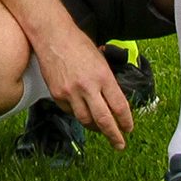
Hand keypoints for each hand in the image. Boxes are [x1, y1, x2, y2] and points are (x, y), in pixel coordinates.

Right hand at [36, 25, 132, 149]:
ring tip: (100, 129)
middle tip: (119, 144)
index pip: (120, 107)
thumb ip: (107, 82)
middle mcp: (88, 87)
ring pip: (86, 120)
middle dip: (114, 135)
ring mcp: (71, 92)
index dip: (126, 122)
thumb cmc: (78, 44)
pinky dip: (78, 115)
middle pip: (104, 120)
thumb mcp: (101, 60)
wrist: (52, 36)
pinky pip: (70, 112)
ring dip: (95, 127)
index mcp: (103, 77)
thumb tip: (114, 102)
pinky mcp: (57, 94)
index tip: (128, 129)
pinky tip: (82, 112)